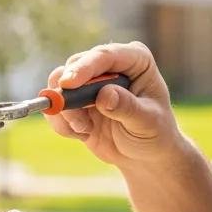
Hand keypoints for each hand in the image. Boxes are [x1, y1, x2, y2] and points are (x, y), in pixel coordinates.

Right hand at [43, 41, 184, 168]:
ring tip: (86, 130)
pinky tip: (83, 133)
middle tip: (79, 122)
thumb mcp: (148, 122)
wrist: (145, 155)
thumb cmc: (156, 133)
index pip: (106, 55)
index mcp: (136, 59)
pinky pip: (56, 106)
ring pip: (59, 84)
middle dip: (70, 93)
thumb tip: (105, 95)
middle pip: (76, 65)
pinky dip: (62, 122)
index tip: (68, 84)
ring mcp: (91, 81)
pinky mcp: (76, 100)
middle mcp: (111, 64)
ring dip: (66, 110)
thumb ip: (127, 108)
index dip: (85, 67)